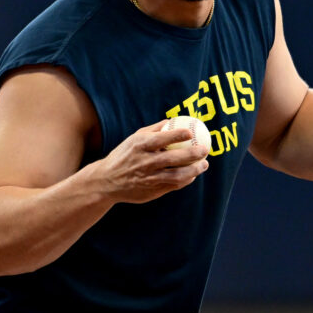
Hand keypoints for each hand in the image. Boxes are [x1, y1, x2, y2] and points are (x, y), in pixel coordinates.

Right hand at [84, 120, 209, 203]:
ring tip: (204, 164)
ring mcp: (149, 179)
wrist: (107, 181)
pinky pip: (174, 185)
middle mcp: (144, 163)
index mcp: (139, 147)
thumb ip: (154, 130)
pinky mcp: (152, 191)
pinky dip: (186, 180)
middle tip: (205, 149)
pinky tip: (193, 175)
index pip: (160, 139)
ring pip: (177, 175)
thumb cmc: (124, 155)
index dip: (177, 135)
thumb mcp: (134, 139)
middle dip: (193, 154)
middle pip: (173, 159)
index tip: (190, 132)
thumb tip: (173, 121)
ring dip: (194, 170)